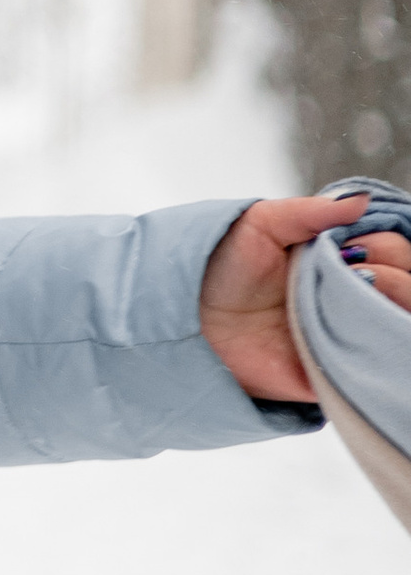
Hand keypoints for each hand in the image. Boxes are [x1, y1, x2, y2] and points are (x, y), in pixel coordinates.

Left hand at [200, 192, 410, 401]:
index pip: (396, 252)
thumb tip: (361, 200)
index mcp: (339, 262)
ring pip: (400, 324)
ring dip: (395, 303)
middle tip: (354, 269)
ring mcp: (345, 336)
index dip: (386, 245)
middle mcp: (350, 298)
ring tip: (360, 291)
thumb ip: (312, 211)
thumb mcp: (263, 223)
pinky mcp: (334, 374)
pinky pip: (377, 370)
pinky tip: (362, 327)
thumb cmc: (221, 266)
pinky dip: (381, 348)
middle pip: (408, 287)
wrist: (187, 314)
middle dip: (395, 272)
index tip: (353, 244)